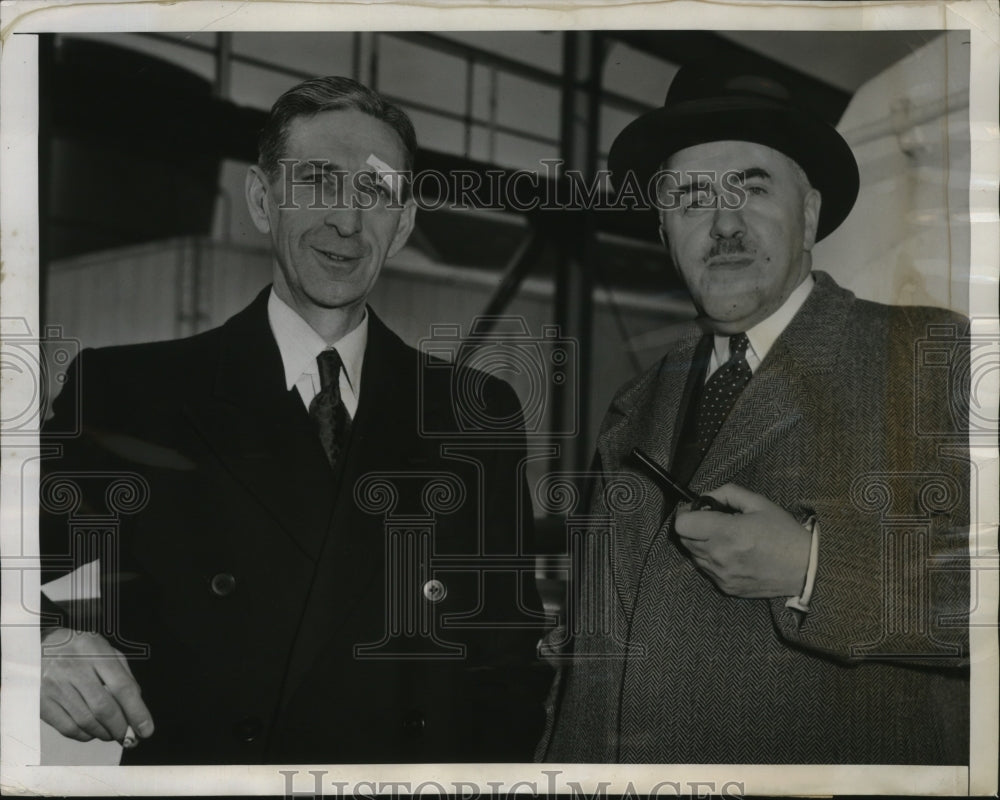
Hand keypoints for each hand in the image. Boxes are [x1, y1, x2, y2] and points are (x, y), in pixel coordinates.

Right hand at [41, 628, 153, 743]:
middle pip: (103, 708)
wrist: (38, 647)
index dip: (136, 711)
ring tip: (113, 734)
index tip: (147, 729)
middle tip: (130, 737)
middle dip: (121, 728)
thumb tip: (136, 704)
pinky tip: (93, 732)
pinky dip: (85, 735)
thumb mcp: (105, 649)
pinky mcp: (42, 702)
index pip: (121, 686)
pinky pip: (67, 728)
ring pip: (86, 721)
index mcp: (95, 652)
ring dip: (104, 734)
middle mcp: (74, 669)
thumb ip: (123, 673)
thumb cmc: (80, 649)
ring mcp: (55, 686)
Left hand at [674, 483, 810, 597]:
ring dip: (700, 544)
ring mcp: (721, 575)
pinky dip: (711, 560)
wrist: (806, 569)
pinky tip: (731, 554)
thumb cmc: (784, 533)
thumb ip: (728, 492)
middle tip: (709, 521)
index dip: (686, 513)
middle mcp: (719, 556)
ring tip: (723, 537)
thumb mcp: (759, 503)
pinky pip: (707, 571)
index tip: (696, 509)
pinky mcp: (726, 588)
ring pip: (693, 556)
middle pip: (684, 540)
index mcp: (726, 533)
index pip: (682, 525)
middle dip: (692, 527)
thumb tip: (707, 496)